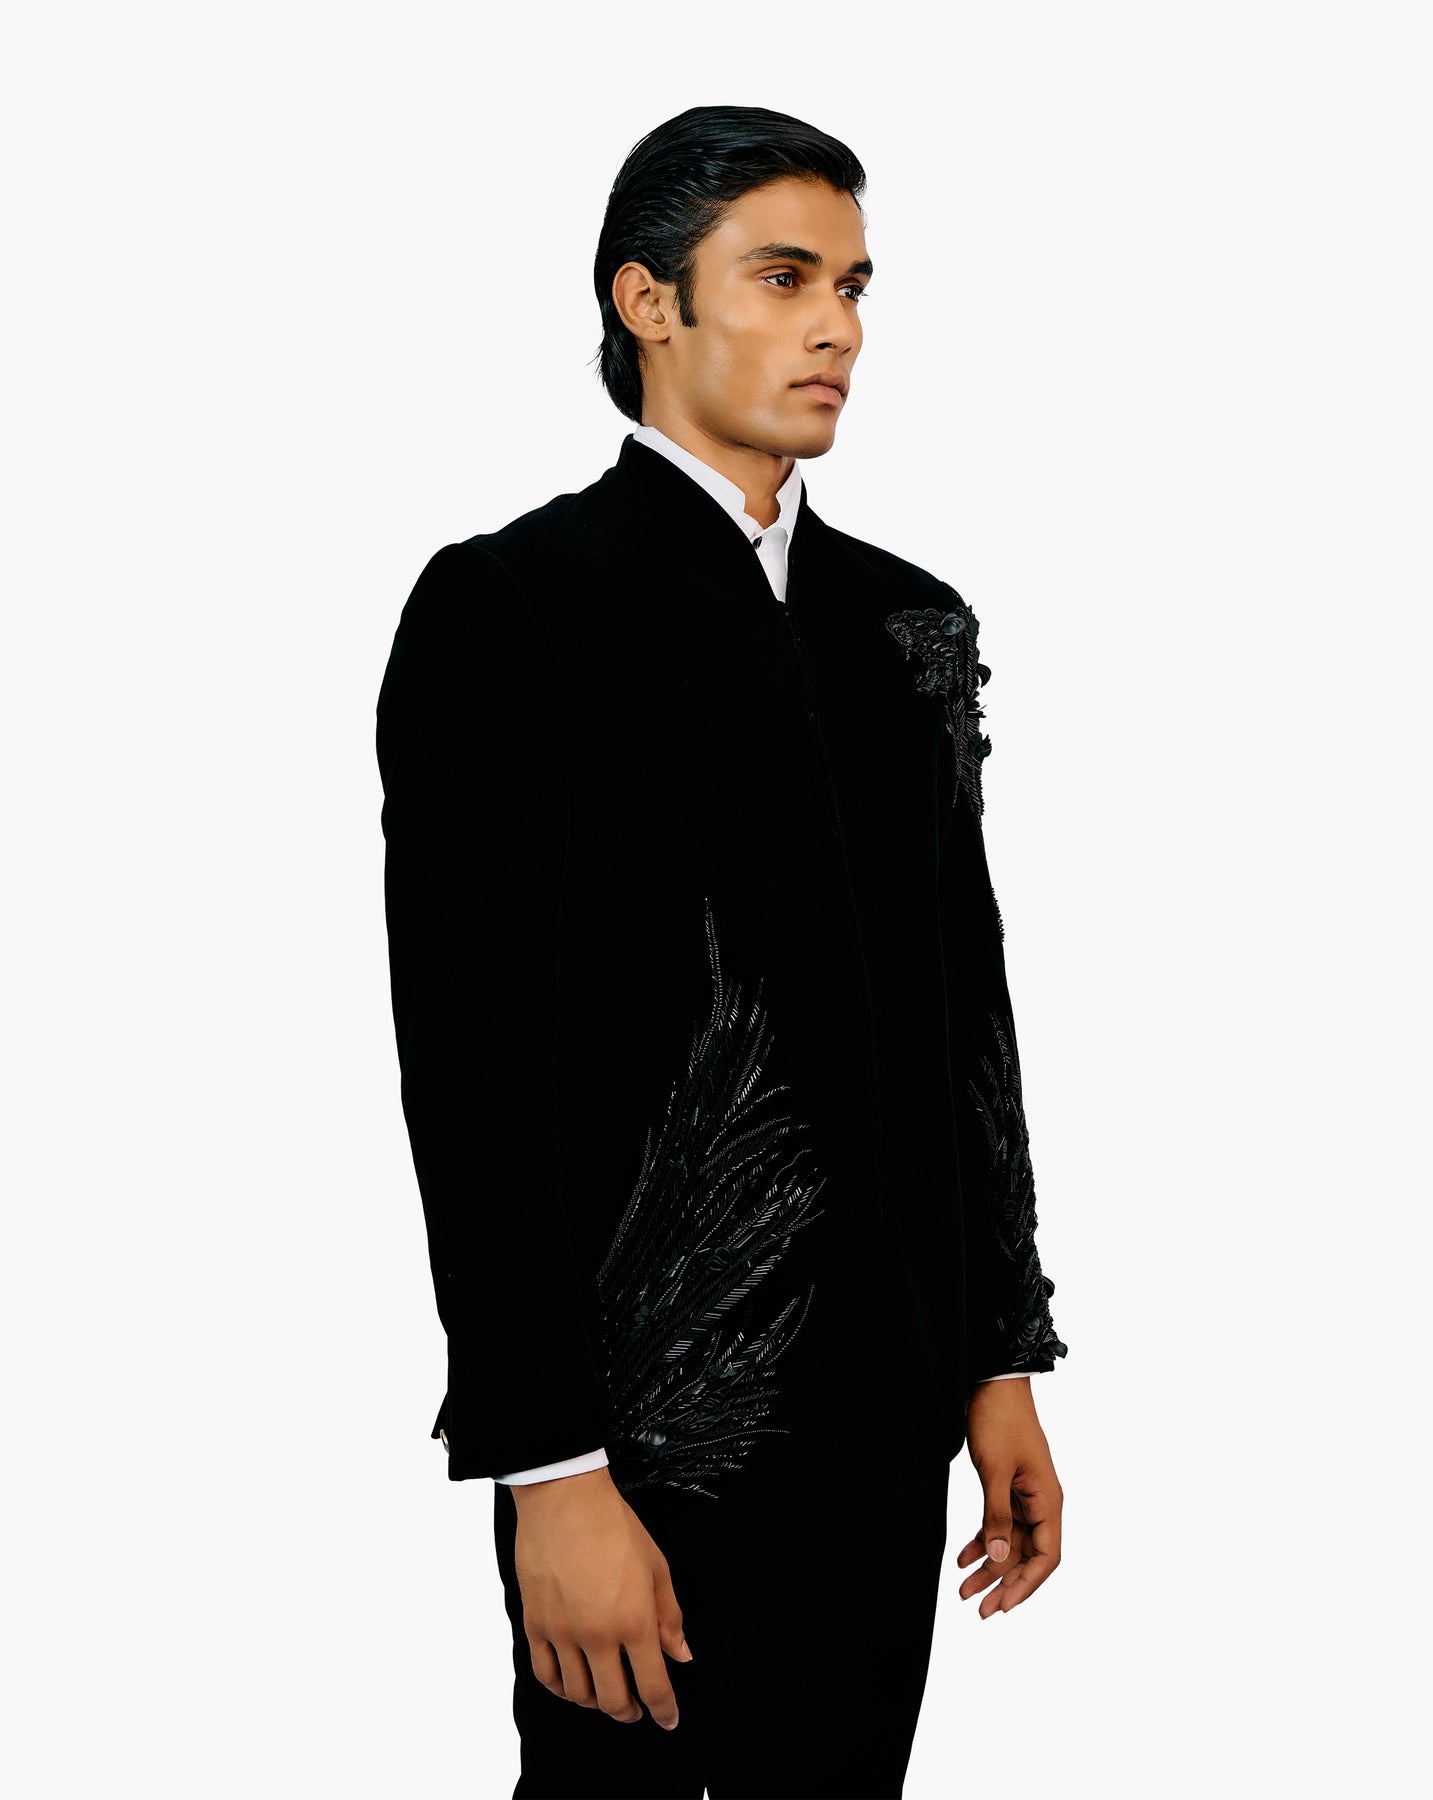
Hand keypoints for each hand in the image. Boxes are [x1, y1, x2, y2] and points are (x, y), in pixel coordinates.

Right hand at [511, 1467, 692, 1727]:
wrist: (564, 1499)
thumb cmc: (614, 1526)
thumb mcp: (656, 1567)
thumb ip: (669, 1617)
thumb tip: (681, 1655)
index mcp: (634, 1621)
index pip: (653, 1686)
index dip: (664, 1711)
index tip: (668, 1720)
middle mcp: (598, 1635)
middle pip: (614, 1701)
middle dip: (630, 1712)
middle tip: (637, 1708)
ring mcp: (562, 1633)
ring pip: (578, 1694)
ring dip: (596, 1702)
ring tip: (605, 1692)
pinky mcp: (534, 1625)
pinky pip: (545, 1675)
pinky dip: (560, 1688)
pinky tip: (571, 1682)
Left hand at [955, 1377, 1063, 1618]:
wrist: (993, 1383)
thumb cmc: (1000, 1420)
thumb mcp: (995, 1470)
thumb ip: (996, 1516)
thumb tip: (998, 1559)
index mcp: (1048, 1500)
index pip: (1047, 1556)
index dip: (1026, 1584)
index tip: (1003, 1606)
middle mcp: (1041, 1502)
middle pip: (1027, 1555)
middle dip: (1004, 1583)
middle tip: (979, 1610)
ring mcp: (1024, 1495)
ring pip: (1010, 1542)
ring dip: (989, 1566)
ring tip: (964, 1590)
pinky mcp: (1007, 1486)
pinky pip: (998, 1523)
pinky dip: (982, 1541)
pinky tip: (963, 1558)